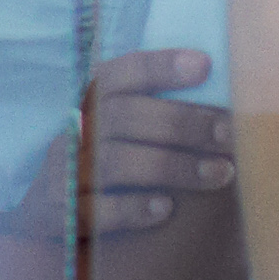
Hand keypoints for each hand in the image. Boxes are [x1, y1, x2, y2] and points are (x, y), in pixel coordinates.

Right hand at [16, 48, 234, 242]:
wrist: (49, 214)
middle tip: (229, 133)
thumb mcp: (117, 128)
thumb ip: (154, 107)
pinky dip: (131, 208)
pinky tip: (166, 208)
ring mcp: (63, 172)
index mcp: (89, 101)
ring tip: (219, 173)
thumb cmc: (101, 161)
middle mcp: (74, 130)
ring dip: (172, 166)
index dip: (160, 66)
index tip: (204, 65)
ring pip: (116, 161)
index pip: (121, 73)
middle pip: (125, 116)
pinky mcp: (60, 214)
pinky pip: (95, 209)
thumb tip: (219, 90)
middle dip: (183, 123)